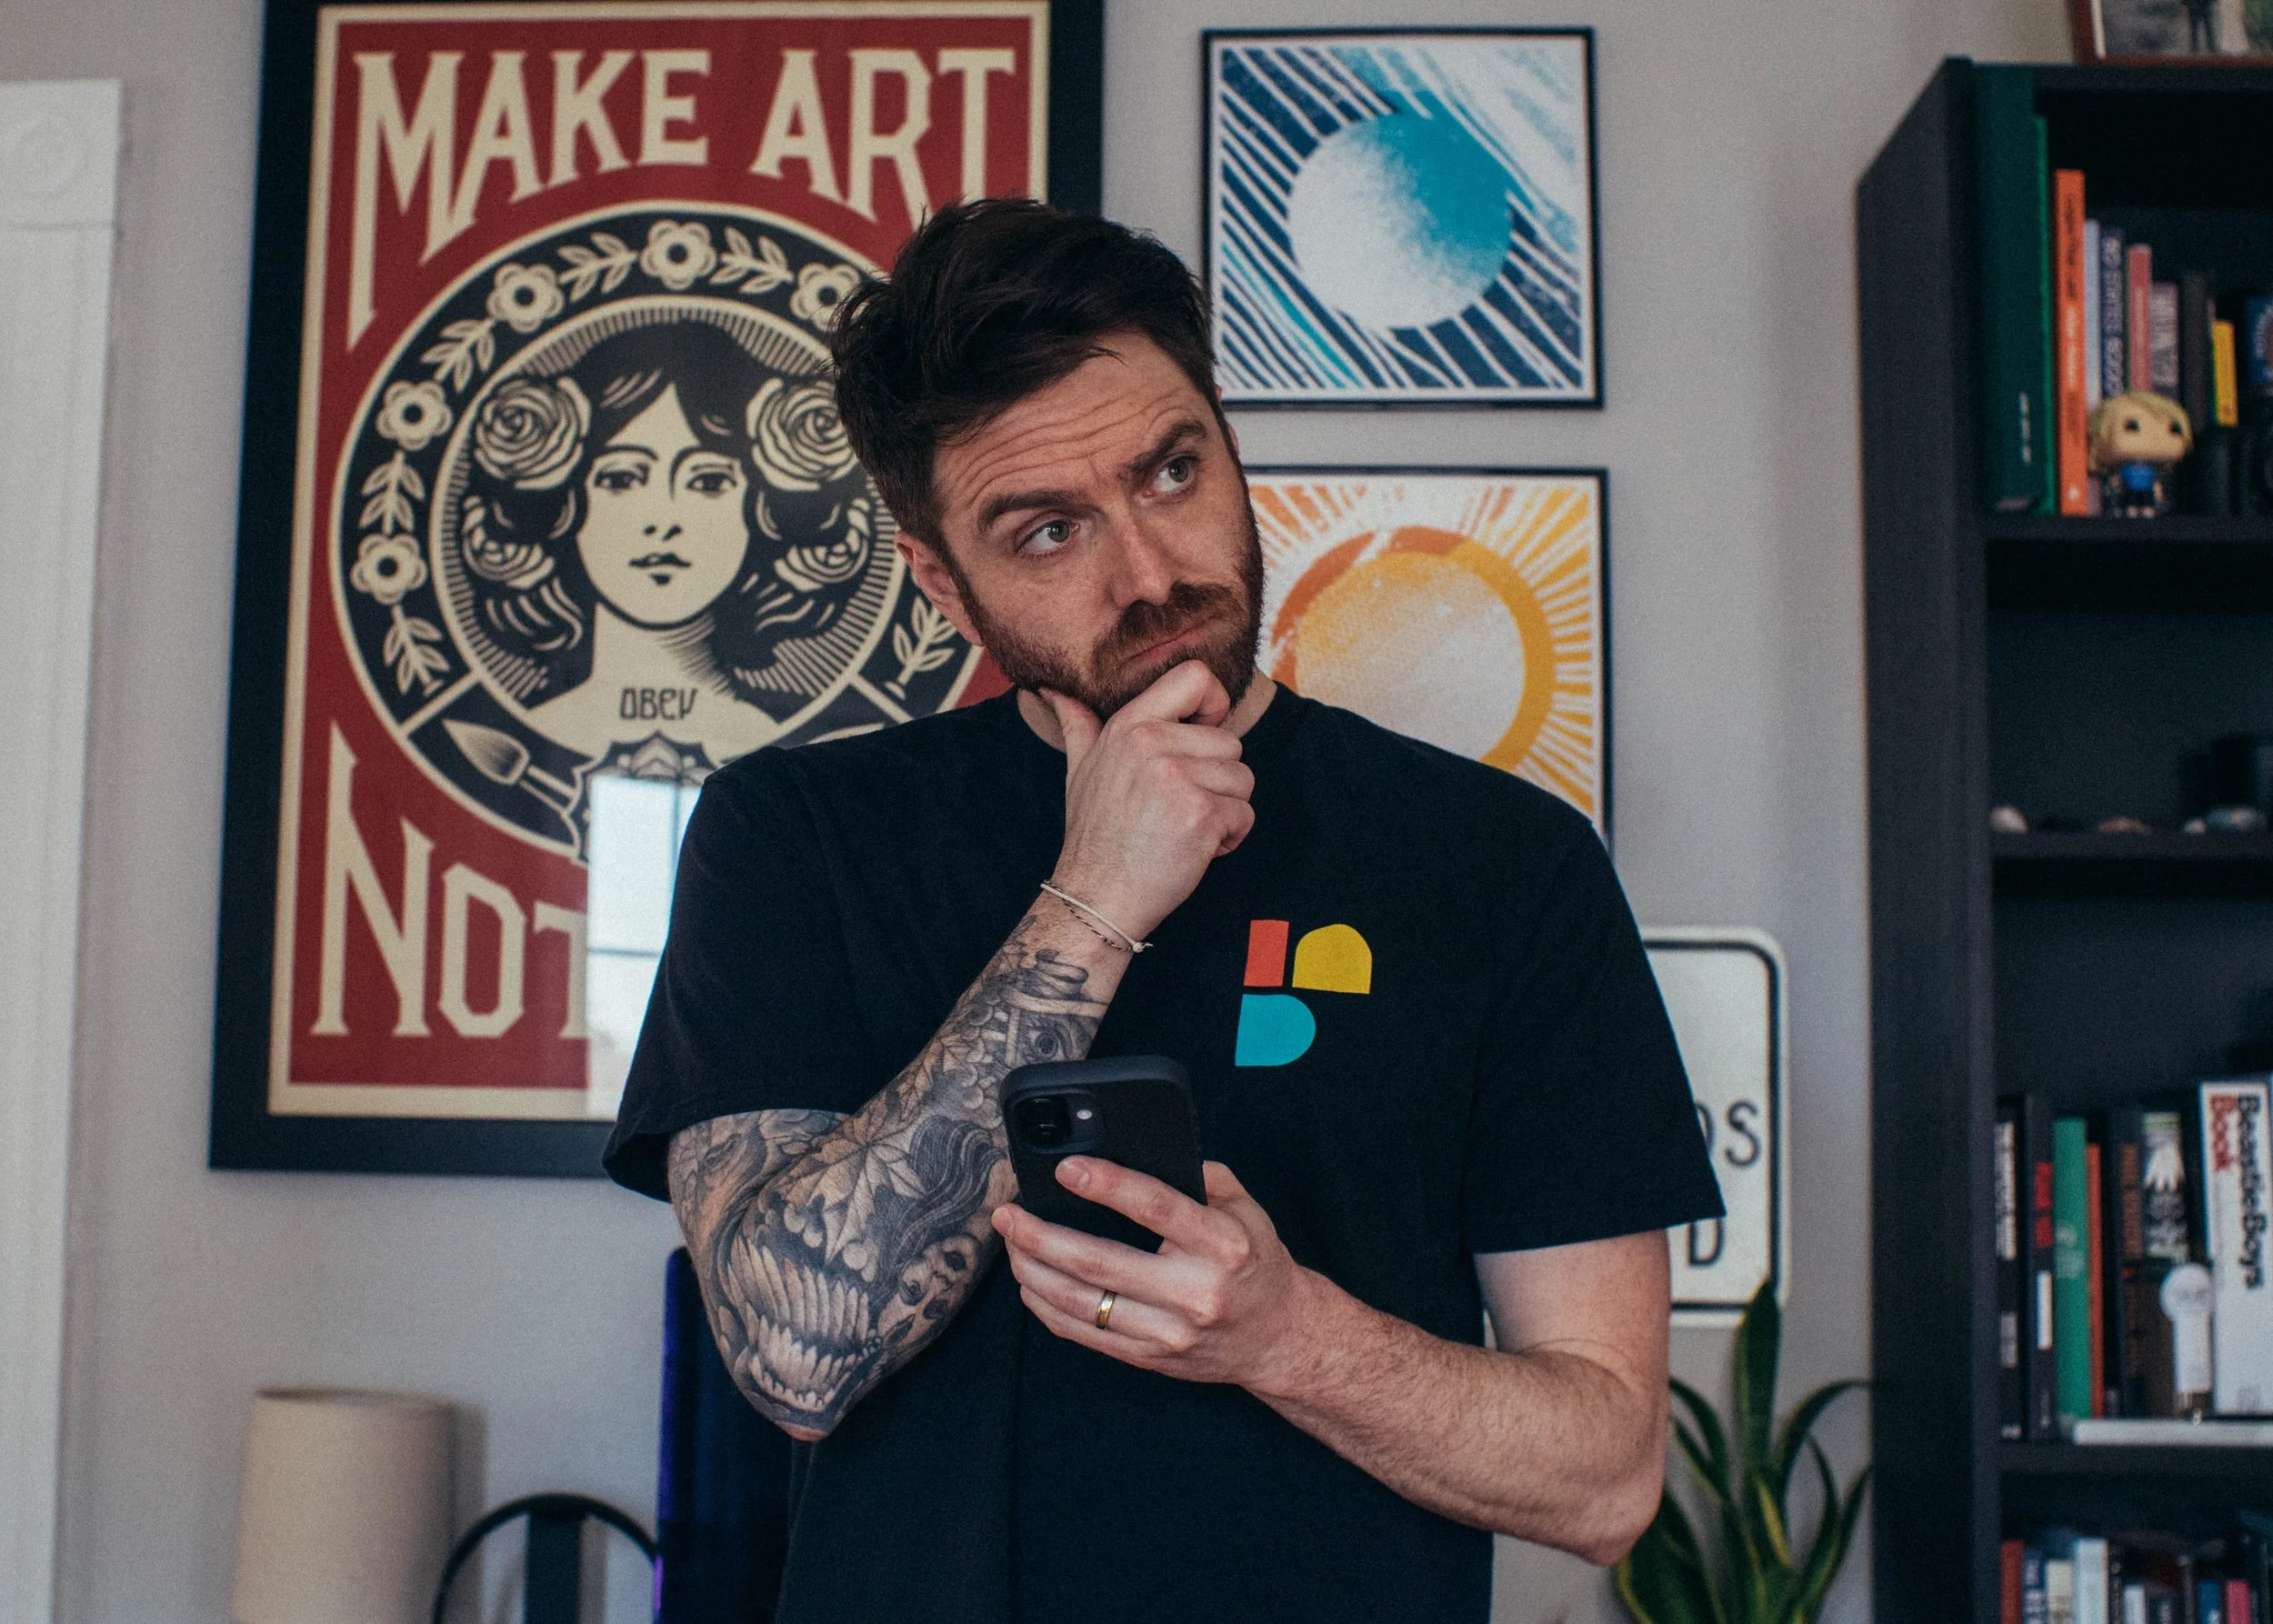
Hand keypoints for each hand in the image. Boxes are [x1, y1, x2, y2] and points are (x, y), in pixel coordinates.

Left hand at [992, 1160, 1320, 1392]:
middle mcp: (1193, 1292)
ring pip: (1081, 1303)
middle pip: (1098, 1262)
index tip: (1065, 1169)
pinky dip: (1047, 1307)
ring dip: (1032, 1271)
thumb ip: (1201, 1175)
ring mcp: (1168, 1333)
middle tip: (1008, 1213)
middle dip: (1040, 1235)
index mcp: (1221, 1245)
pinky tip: (1031, 1283)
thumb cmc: (1255, 1262)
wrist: (1278, 1338)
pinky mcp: (1149, 1358)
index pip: (1155, 1208)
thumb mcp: (1245, 1208)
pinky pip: (1083, 1334)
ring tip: (1012, 1244)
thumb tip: (1141, 1152)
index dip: (1105, 1185)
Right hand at [1042, 661, 1255, 941]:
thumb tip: (1051, 690)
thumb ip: (1078, 724)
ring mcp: (1177, 778)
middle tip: (1179, 809)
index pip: (1196, 676)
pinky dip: (1230, 838)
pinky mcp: (1200, 814)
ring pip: (1243, 779)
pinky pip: (1245, 814)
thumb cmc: (1095, 835)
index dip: (1214, 703)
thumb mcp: (1079, 770)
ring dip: (1225, 811)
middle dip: (1218, 781)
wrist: (1096, 898)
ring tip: (1185, 829)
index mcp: (1129, 725)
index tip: (1202, 735)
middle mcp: (1151, 744)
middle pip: (1231, 742)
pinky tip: (1196, 849)